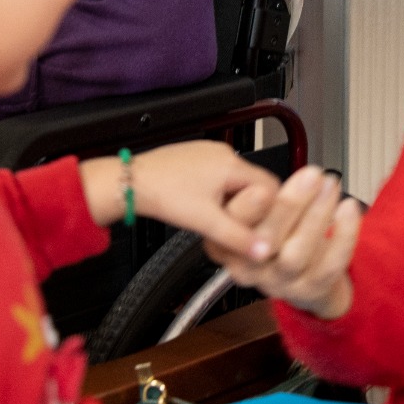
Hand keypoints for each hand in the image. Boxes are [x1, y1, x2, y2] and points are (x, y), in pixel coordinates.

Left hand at [80, 141, 276, 261]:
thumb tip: (263, 251)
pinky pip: (221, 176)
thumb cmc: (163, 194)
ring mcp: (210, 153)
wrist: (131, 183)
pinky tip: (204, 206)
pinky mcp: (198, 157)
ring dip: (234, 201)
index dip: (271, 211)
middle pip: (255, 184)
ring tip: (217, 218)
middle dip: (252, 207)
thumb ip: (238, 237)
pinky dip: (219, 193)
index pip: (271, 186)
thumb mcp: (206, 222)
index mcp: (233, 164)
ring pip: (237, 181)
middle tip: (237, 227)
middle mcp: (225, 153)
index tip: (262, 228)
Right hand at [205, 165, 360, 319]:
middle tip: (311, 176)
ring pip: (296, 254)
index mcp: (228, 246)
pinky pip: (329, 265)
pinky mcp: (311, 289)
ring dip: (317, 215)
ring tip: (330, 186)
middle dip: (290, 204)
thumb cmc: (279, 234)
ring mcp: (281, 283)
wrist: (305, 279)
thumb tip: (280, 176)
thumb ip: (262, 196)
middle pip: (266, 240)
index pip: (231, 229)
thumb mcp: (259, 214)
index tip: (263, 189)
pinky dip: (343, 236)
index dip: (247, 210)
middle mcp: (251, 269)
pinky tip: (348, 209)